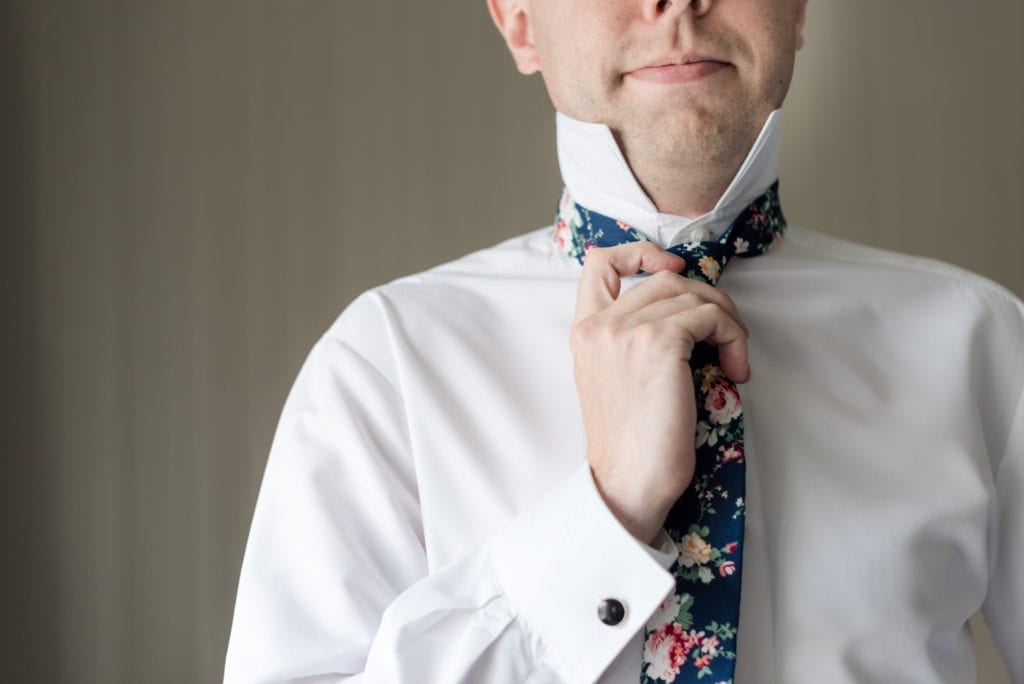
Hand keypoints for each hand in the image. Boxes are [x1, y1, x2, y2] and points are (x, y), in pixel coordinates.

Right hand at [570, 242, 750, 543]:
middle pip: (667, 279)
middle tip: (725, 343)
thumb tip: (686, 314)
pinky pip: (711, 317)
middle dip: (708, 302)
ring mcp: (626, 330)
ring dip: (727, 323)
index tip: (673, 272)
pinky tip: (734, 372)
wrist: (627, 484)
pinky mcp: (659, 342)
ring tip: (732, 361)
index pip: (599, 262)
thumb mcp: (617, 380)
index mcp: (584, 331)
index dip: (641, 253)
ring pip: (694, 294)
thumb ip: (631, 341)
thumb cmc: (631, 444)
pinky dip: (733, 339)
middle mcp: (600, 324)